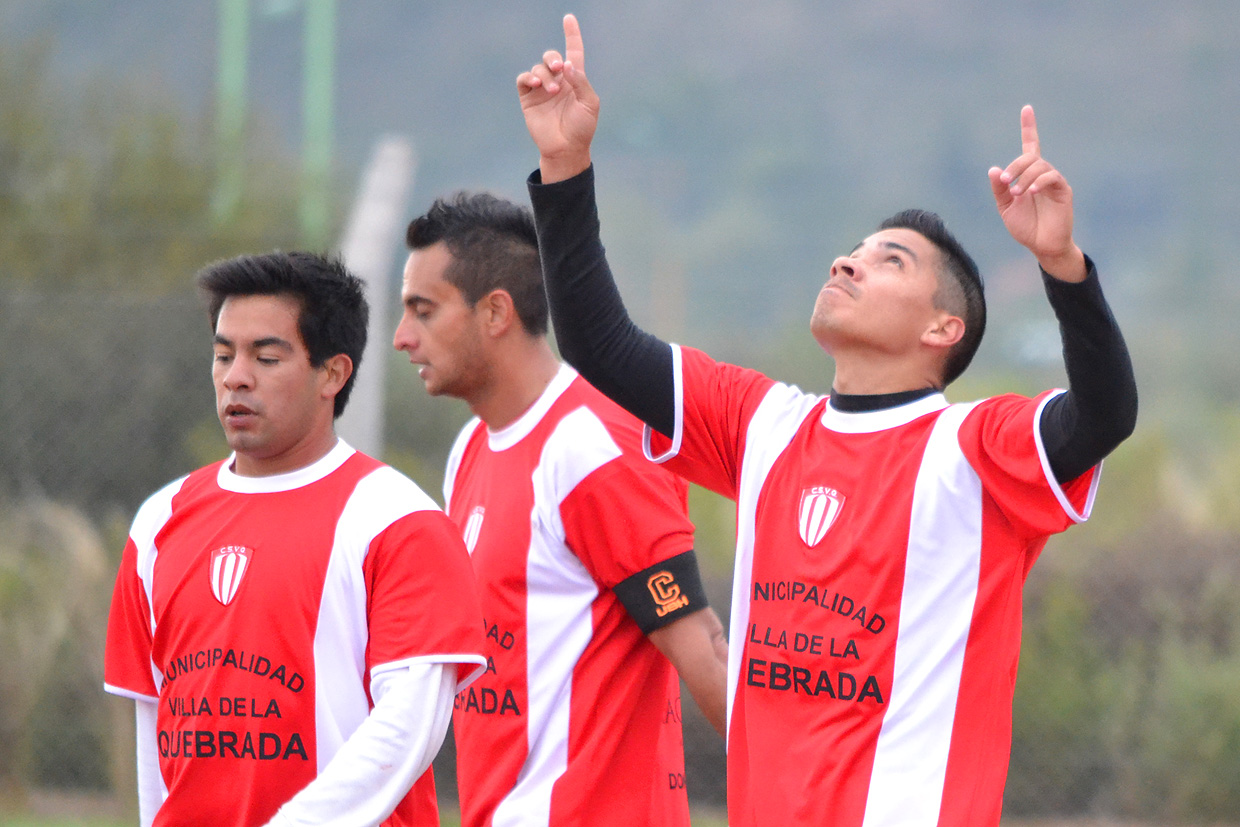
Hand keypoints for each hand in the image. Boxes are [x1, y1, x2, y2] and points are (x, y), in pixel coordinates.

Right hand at [517, 14, 599, 182]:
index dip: (572, 35)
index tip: (568, 18)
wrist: (566, 149)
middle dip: (552, 58)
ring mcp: (542, 89)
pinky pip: (523, 79)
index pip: (573, 52)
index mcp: (575, 80)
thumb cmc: (582, 128)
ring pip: (538, 68)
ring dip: (545, 75)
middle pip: (551, 57)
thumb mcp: (589, 103)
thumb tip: (567, 65)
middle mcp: (558, 81)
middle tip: (558, 69)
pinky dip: (528, 77)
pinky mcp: (528, 98)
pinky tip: (536, 84)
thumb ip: (581, 81)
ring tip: (551, 90)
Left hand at [988, 105, 1085, 281]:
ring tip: (1017, 193)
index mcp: (1027, 175)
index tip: (1026, 108)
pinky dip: (1039, 182)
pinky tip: (1030, 192)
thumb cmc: (1025, 227)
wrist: (1042, 246)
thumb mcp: (1006, 208)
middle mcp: (1042, 174)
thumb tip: (993, 169)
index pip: (1030, 146)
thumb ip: (999, 189)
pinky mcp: (1063, 190)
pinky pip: (1052, 177)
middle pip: (1030, 157)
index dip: (1029, 127)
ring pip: (1040, 166)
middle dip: (1015, 166)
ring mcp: (1053, 181)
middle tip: (1005, 181)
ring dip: (1024, 177)